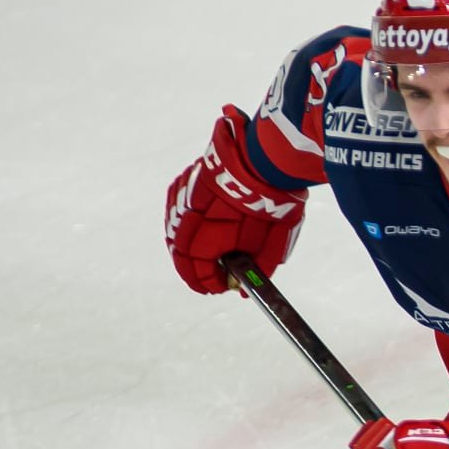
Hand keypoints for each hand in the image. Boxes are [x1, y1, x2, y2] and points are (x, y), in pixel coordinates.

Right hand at [164, 105, 306, 293]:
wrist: (266, 158)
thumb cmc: (271, 203)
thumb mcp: (273, 243)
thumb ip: (257, 269)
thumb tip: (244, 289)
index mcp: (205, 242)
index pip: (197, 273)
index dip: (209, 283)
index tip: (220, 287)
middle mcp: (186, 223)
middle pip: (181, 254)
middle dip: (195, 268)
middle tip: (211, 275)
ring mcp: (182, 200)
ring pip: (175, 231)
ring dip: (188, 245)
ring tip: (207, 252)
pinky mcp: (184, 181)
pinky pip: (177, 209)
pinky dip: (187, 222)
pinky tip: (201, 224)